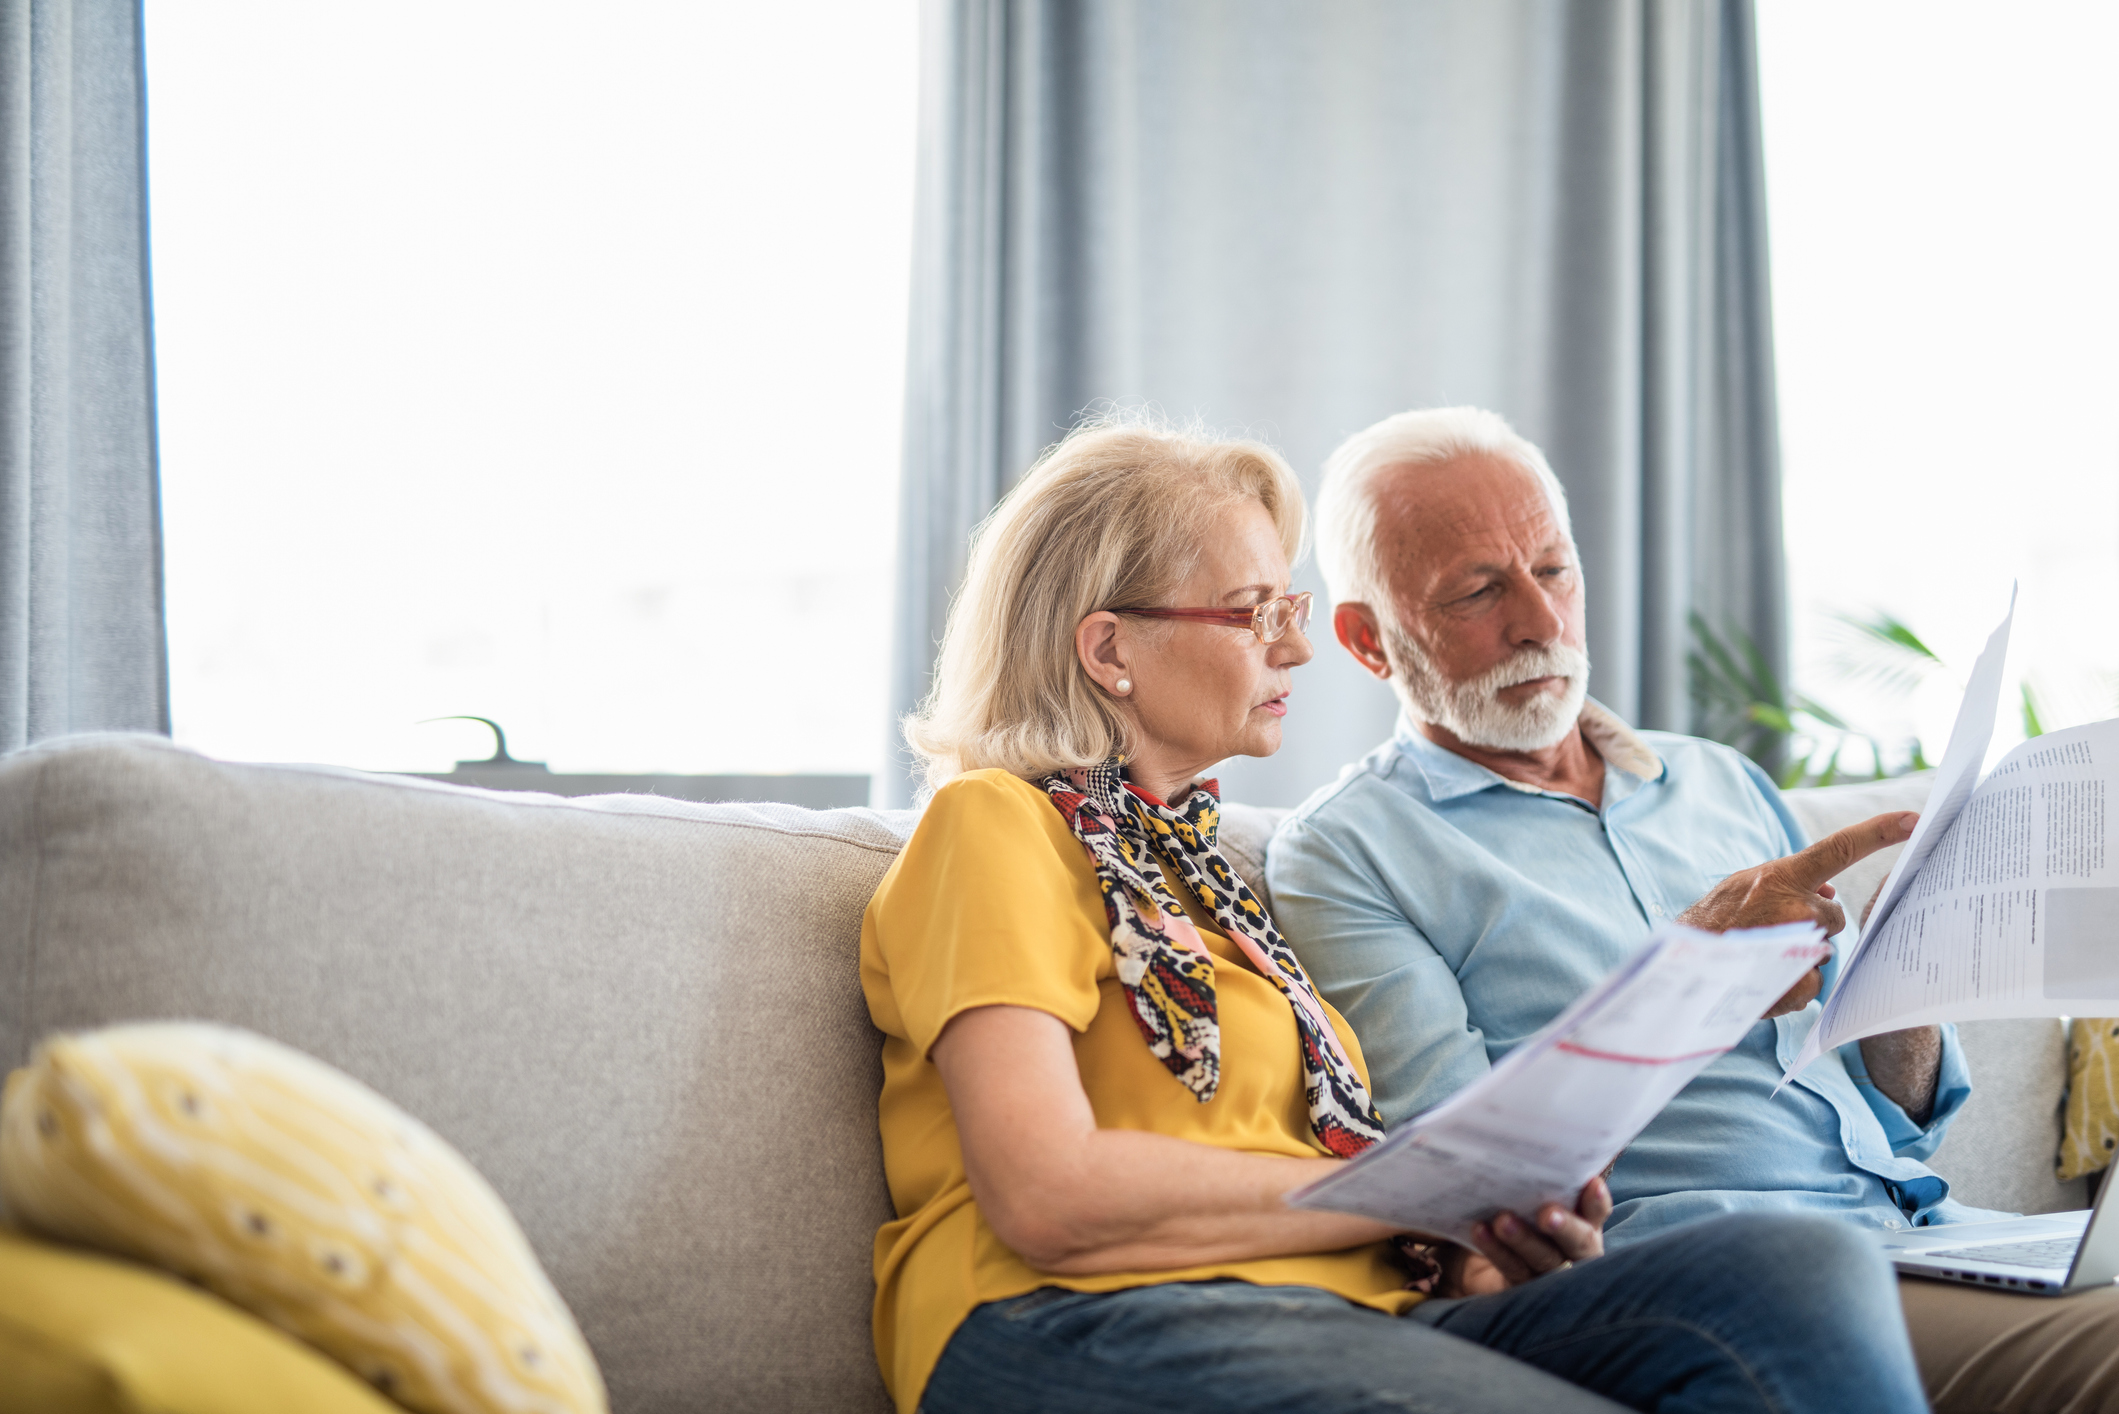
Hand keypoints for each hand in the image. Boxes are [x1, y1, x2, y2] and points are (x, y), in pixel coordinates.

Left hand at [1440, 1177, 1611, 1295]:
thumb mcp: (1529, 1192)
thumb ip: (1538, 1176)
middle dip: (1565, 1227)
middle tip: (1546, 1214)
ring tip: (1504, 1221)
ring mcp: (1549, 1272)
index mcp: (1584, 1222)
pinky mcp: (1522, 1286)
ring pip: (1544, 1260)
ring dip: (1525, 1240)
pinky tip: (1480, 1229)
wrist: (1480, 1260)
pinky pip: (1511, 1268)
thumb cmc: (1517, 1210)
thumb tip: (1527, 1130)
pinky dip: (1497, 1249)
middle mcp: (1574, 1250)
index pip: (1597, 1212)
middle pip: (1579, 1242)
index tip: (1592, 1183)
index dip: (1597, 1201)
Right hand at [1675, 811, 1918, 1016]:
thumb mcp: (1746, 885)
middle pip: (1834, 915)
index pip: (1839, 849)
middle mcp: (1795, 907)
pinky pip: (1813, 981)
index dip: (1878, 833)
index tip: (1913, 819)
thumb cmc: (1713, 920)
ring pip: (1823, 949)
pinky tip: (1766, 977)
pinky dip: (1794, 983)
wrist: (1682, 964)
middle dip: (1813, 922)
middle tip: (1773, 928)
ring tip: (1762, 953)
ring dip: (1802, 952)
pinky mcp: (1795, 980)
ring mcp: (1797, 944)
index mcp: (1782, 876)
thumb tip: (1829, 891)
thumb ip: (1788, 882)